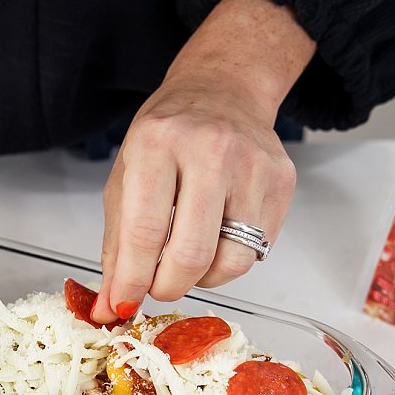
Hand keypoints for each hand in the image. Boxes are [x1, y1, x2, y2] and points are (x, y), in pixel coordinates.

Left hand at [92, 0, 314, 322]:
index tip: (124, 305)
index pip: (144, 231)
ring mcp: (253, 165)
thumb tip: (113, 306)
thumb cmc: (168, 135)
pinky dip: (228, 259)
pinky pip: (256, 250)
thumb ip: (117, 247)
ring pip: (231, 261)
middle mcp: (211, 149)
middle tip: (158, 286)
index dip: (132, 281)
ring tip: (187, 257)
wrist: (222, 89)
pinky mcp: (282, 180)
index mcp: (159, 142)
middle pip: (191, 254)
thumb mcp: (126, 179)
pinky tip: (215, 235)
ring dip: (202, 278)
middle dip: (168, 287)